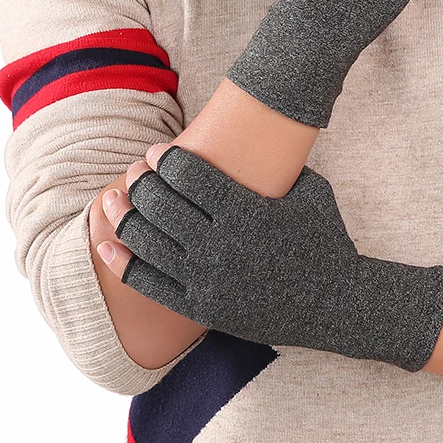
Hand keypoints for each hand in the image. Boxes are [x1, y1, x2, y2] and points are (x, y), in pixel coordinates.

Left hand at [99, 143, 442, 371]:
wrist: (336, 303)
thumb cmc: (326, 240)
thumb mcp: (313, 191)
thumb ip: (285, 165)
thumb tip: (266, 135)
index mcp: (247, 211)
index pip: (189, 175)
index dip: (166, 158)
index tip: (156, 151)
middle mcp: (222, 245)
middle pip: (161, 204)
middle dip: (141, 182)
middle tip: (135, 171)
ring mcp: (209, 280)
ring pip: (148, 242)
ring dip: (124, 216)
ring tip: (114, 199)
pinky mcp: (202, 308)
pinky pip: (150, 283)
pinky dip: (123, 261)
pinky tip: (106, 243)